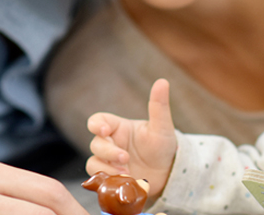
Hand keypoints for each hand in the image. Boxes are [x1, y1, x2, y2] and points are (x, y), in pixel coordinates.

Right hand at [86, 78, 177, 199]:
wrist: (169, 173)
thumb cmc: (163, 146)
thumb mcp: (162, 127)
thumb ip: (159, 106)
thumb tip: (162, 81)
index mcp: (118, 128)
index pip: (97, 121)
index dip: (96, 125)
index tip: (104, 131)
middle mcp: (110, 143)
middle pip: (95, 144)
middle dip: (108, 152)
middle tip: (125, 158)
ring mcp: (108, 162)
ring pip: (94, 163)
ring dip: (107, 168)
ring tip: (127, 173)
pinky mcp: (110, 178)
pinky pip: (99, 179)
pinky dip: (108, 180)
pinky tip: (125, 182)